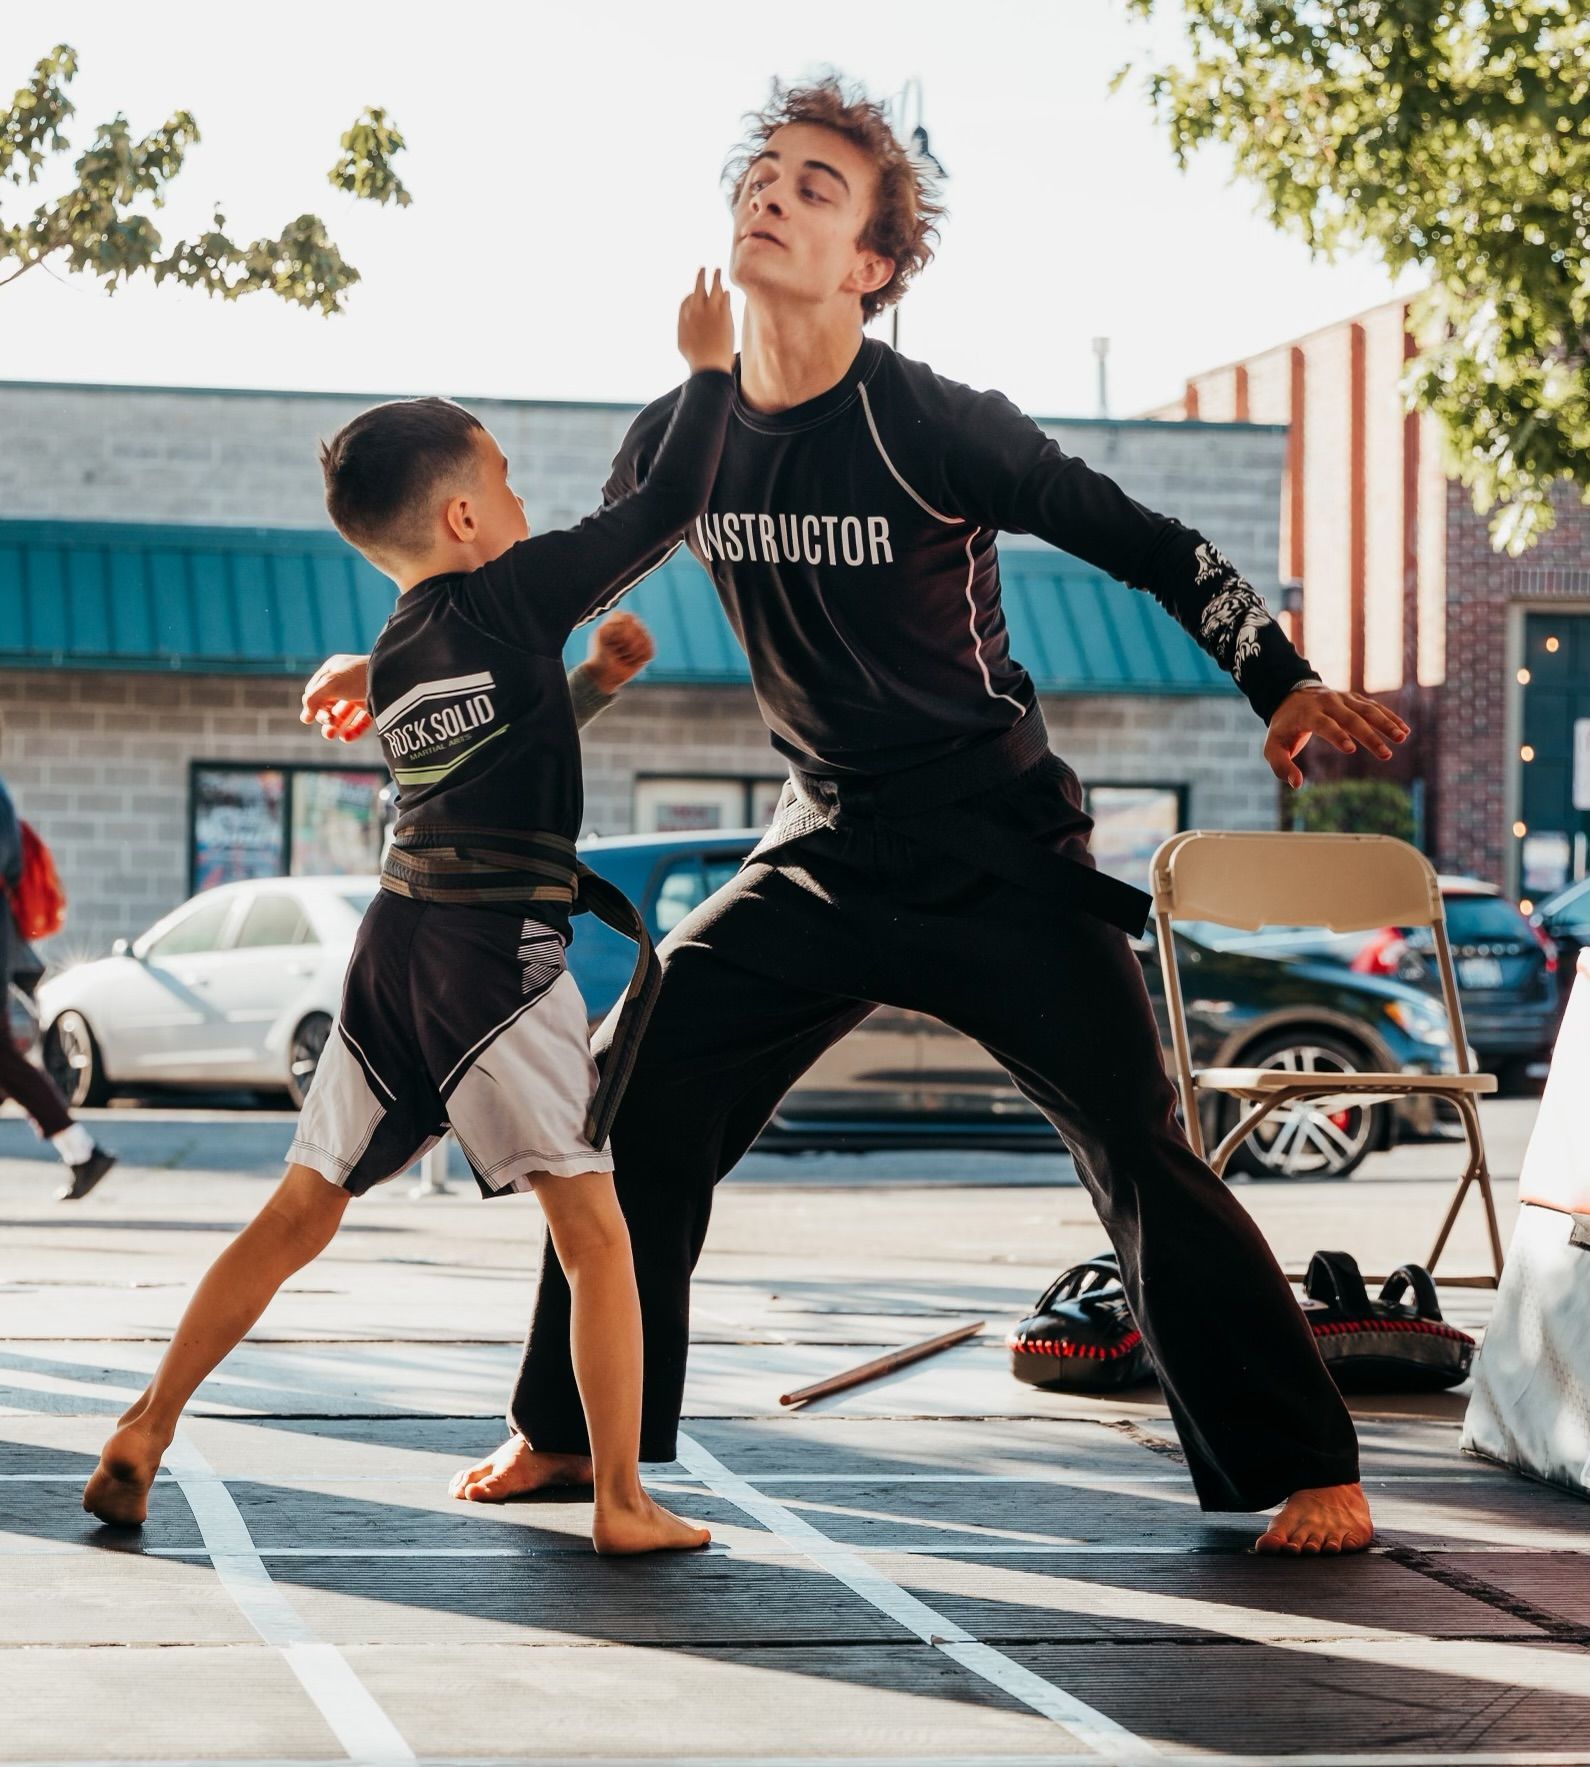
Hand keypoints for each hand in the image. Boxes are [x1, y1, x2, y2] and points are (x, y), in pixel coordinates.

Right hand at [301, 653, 372, 742]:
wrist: (392, 676)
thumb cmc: (358, 675)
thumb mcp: (330, 683)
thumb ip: (313, 699)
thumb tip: (305, 718)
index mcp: (335, 669)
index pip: (316, 690)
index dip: (312, 704)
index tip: (310, 717)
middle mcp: (347, 681)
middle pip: (329, 703)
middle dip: (324, 716)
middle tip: (327, 725)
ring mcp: (362, 693)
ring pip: (345, 713)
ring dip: (336, 725)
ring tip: (330, 735)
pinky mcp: (375, 705)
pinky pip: (362, 720)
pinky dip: (353, 730)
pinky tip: (345, 738)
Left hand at [585, 610, 655, 694]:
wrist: (604, 674)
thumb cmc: (600, 654)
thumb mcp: (600, 636)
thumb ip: (614, 624)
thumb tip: (630, 624)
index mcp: (618, 617)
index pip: (628, 620)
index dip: (621, 634)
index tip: (610, 643)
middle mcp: (632, 623)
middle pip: (638, 631)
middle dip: (626, 646)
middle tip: (616, 651)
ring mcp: (641, 635)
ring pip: (645, 642)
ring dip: (632, 654)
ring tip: (622, 656)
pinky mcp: (647, 648)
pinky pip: (650, 652)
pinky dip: (640, 660)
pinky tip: (630, 661)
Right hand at [678, 268, 733, 374]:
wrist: (709, 364)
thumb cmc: (695, 357)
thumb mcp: (682, 341)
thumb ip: (683, 325)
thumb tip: (686, 315)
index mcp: (685, 315)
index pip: (688, 297)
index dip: (693, 294)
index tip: (696, 293)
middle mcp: (697, 309)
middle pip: (699, 286)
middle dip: (701, 276)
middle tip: (704, 268)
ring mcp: (711, 311)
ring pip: (714, 288)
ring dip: (716, 277)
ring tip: (717, 270)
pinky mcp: (725, 315)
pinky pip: (725, 298)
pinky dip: (725, 293)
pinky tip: (726, 291)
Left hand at [1263, 683, 1410, 790]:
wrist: (1290, 694)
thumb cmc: (1284, 727)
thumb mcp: (1273, 746)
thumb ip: (1281, 765)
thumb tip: (1296, 784)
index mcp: (1308, 714)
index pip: (1324, 724)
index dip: (1336, 735)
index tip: (1351, 749)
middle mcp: (1328, 703)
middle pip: (1351, 718)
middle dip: (1369, 736)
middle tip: (1385, 755)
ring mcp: (1343, 698)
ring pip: (1368, 710)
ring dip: (1386, 724)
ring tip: (1401, 739)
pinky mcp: (1354, 698)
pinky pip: (1374, 707)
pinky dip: (1389, 717)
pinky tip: (1404, 730)